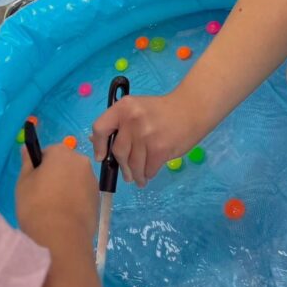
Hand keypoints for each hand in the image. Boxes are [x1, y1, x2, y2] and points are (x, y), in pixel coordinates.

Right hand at [16, 144, 97, 242]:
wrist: (63, 238)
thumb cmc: (37, 206)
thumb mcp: (23, 183)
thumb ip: (27, 163)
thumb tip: (27, 149)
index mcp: (62, 153)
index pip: (48, 152)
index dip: (39, 166)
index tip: (33, 182)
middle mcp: (81, 162)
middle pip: (64, 164)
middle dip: (54, 175)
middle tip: (41, 195)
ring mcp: (92, 181)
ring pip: (74, 179)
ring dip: (65, 187)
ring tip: (54, 208)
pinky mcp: (97, 199)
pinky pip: (82, 193)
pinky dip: (74, 199)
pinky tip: (65, 216)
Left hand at [90, 91, 208, 186]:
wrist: (191, 108)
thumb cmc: (161, 110)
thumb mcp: (136, 108)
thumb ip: (118, 123)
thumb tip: (95, 141)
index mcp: (123, 107)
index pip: (100, 128)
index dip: (98, 145)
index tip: (102, 157)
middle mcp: (132, 119)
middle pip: (118, 152)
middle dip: (122, 167)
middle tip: (127, 175)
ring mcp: (146, 135)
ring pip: (133, 164)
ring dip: (135, 175)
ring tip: (138, 179)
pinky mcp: (160, 149)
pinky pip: (148, 168)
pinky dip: (148, 174)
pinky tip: (149, 173)